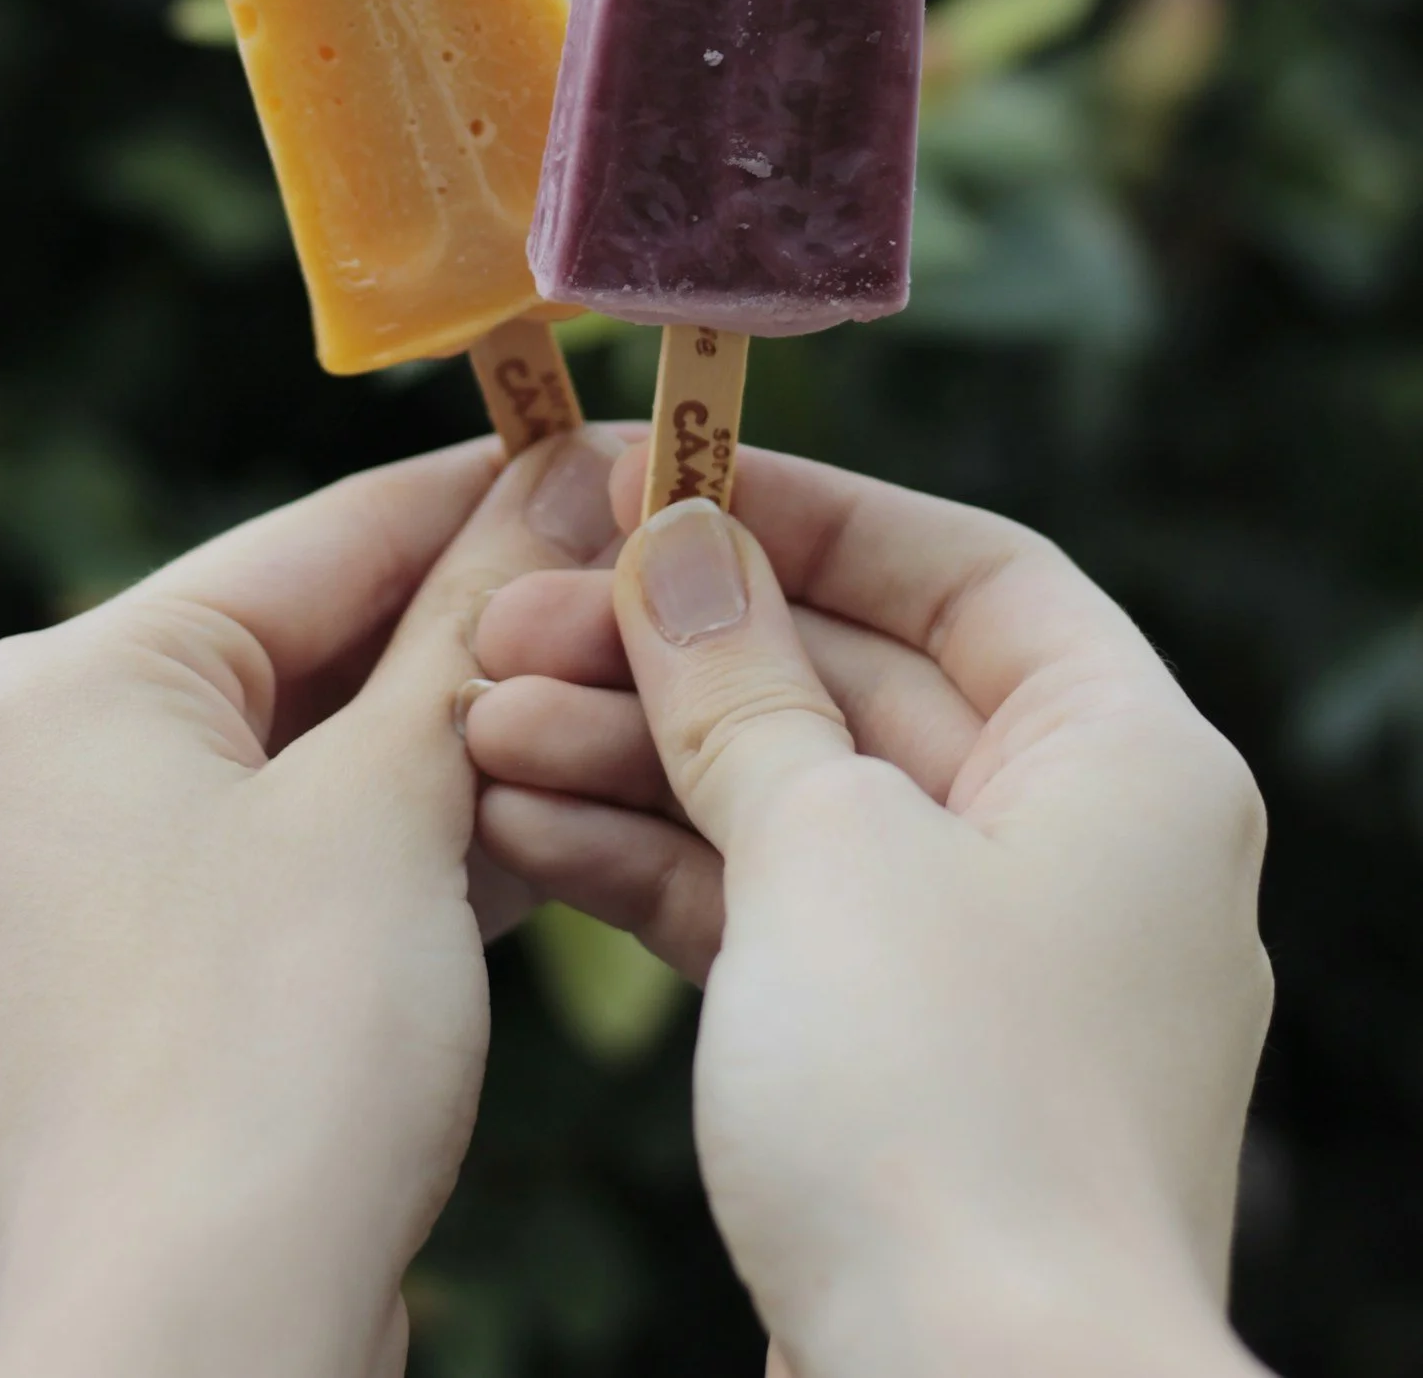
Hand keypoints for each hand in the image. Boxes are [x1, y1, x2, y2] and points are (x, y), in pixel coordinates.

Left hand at [0, 426, 626, 1377]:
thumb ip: (471, 623)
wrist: (200, 1354)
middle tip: (627, 575)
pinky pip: (289, 869)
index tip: (604, 448)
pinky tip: (536, 828)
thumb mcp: (395, 804)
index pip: (311, 537)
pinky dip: (403, 847)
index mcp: (61, 691)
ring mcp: (79, 902)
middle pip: (304, 651)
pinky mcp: (137, 1003)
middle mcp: (38, 781)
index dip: (478, 493)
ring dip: (452, 743)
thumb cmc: (280, 1054)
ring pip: (304, 768)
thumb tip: (559, 472)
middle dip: (471, 629)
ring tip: (608, 695)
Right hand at [468, 449, 1272, 1377]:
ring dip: (633, 753)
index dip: (808, 514)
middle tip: (506, 611)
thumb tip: (678, 543)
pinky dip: (650, 867)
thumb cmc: (941, 1114)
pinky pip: (768, 916)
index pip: (968, 570)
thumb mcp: (827, 852)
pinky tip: (513, 825)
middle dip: (674, 648)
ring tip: (472, 719)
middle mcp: (1075, 851)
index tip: (651, 482)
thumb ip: (740, 685)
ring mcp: (983, 969)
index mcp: (1126, 763)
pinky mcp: (895, 1069)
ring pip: (792, 803)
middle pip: (857, 683)